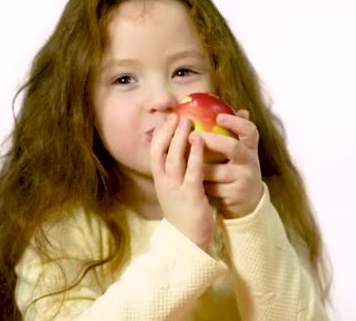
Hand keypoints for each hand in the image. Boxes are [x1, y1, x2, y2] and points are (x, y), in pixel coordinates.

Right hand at [150, 114, 215, 247]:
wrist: (188, 241)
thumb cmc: (185, 214)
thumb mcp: (175, 191)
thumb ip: (177, 172)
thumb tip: (183, 152)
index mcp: (161, 181)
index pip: (155, 153)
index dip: (160, 134)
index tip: (168, 120)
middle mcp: (165, 183)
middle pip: (161, 151)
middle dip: (168, 131)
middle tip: (177, 115)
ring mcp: (176, 189)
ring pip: (174, 158)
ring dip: (179, 138)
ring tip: (187, 121)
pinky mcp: (191, 195)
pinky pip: (192, 171)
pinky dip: (195, 154)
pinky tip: (200, 141)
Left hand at [196, 110, 263, 218]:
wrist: (247, 199)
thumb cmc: (235, 167)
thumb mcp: (238, 150)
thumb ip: (231, 132)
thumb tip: (224, 109)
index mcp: (249, 146)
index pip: (249, 130)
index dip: (236, 122)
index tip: (219, 117)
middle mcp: (250, 160)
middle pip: (234, 147)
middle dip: (213, 141)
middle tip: (192, 135)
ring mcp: (244, 178)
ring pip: (219, 170)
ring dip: (200, 166)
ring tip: (183, 160)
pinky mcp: (235, 194)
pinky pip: (213, 187)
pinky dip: (200, 184)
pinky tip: (189, 180)